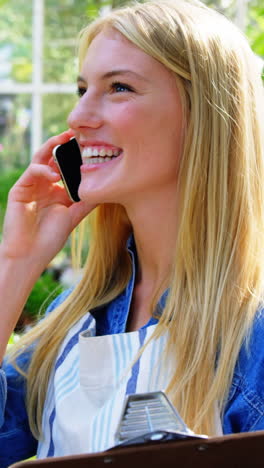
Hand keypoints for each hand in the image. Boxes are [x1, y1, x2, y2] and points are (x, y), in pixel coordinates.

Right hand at [1, 130, 95, 269]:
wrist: (29, 255)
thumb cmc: (50, 238)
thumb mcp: (74, 216)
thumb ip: (88, 202)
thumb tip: (108, 190)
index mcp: (56, 189)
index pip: (66, 165)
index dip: (76, 154)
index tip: (91, 143)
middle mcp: (44, 184)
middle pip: (53, 156)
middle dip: (64, 143)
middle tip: (78, 132)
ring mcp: (31, 186)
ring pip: (40, 158)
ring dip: (52, 147)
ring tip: (65, 139)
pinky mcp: (19, 190)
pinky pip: (32, 172)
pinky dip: (43, 170)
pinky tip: (54, 175)